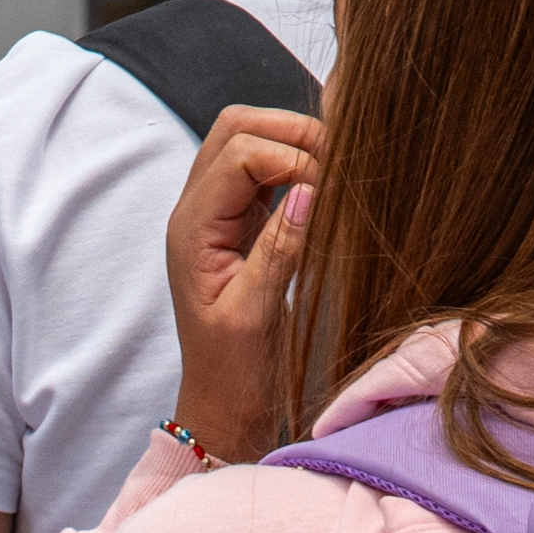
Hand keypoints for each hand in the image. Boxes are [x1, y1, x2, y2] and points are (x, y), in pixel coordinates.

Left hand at [166, 101, 327, 462]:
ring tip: (338, 170)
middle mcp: (197, 211)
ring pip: (248, 140)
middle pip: (235, 127)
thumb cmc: (234, 370)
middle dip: (290, 130)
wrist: (223, 405)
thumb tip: (312, 190)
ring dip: (294, 142)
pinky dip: (296, 165)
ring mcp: (218, 214)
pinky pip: (263, 171)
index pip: (239, 153)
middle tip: (341, 161)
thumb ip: (280, 247)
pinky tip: (327, 185)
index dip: (292, 156)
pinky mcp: (240, 224)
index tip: (334, 186)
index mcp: (192, 229)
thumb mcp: (257, 313)